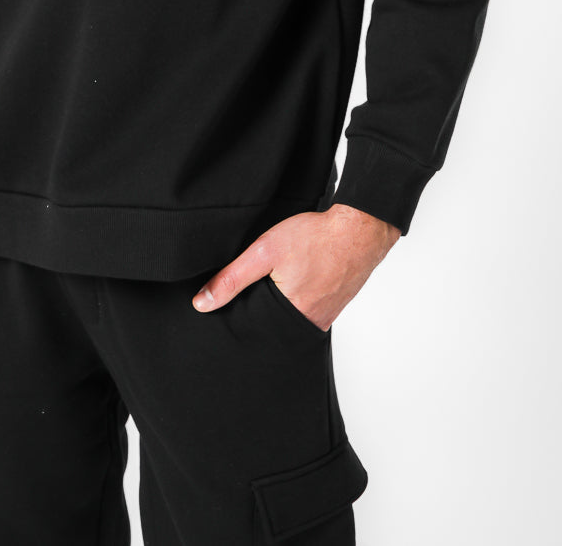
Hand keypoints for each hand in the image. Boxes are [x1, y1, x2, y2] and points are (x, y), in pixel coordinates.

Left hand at [191, 204, 400, 329]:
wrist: (359, 229)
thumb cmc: (315, 237)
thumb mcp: (264, 251)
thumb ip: (232, 278)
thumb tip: (202, 303)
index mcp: (290, 317)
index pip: (252, 331)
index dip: (237, 319)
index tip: (226, 309)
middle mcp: (309, 324)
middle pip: (270, 327)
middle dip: (256, 315)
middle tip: (249, 294)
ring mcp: (324, 317)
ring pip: (288, 320)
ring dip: (276, 307)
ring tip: (269, 287)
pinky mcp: (332, 307)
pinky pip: (306, 312)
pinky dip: (294, 301)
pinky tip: (292, 283)